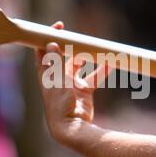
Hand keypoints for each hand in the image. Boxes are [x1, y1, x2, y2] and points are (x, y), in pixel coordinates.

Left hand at [36, 22, 110, 145]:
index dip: (48, 38)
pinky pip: (94, 77)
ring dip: (86, 56)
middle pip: (62, 56)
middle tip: (79, 35)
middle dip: (70, 45)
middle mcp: (57, 79)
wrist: (72, 129)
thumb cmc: (61, 106)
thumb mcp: (58, 81)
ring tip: (94, 47)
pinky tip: (111, 62)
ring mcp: (71, 85)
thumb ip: (56, 62)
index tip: (58, 27)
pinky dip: (102, 70)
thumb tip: (51, 43)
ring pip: (79, 65)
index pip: (44, 52)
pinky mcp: (83, 92)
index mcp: (47, 76)